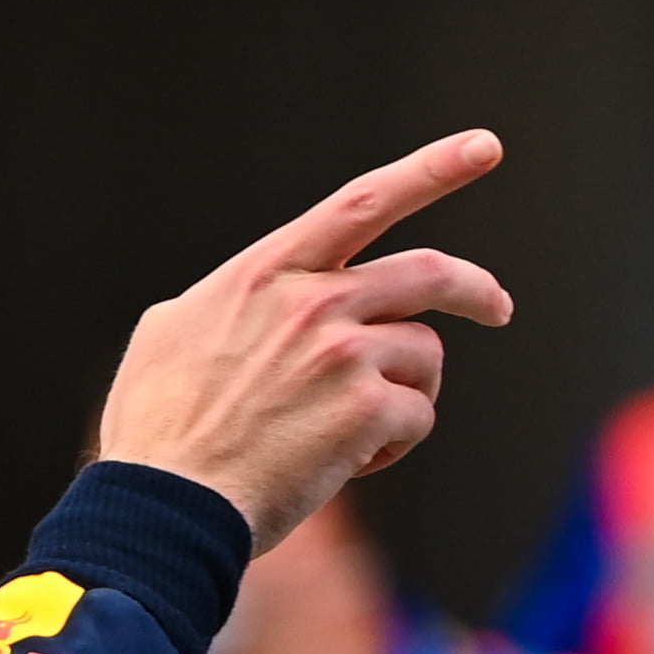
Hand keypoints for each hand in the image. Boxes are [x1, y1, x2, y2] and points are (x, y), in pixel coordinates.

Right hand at [95, 130, 513, 547]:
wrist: (164, 506)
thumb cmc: (155, 433)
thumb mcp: (167, 337)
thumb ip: (226, 302)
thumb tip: (249, 300)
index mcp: (266, 274)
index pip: (363, 203)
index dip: (431, 169)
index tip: (485, 147)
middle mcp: (313, 301)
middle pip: (430, 273)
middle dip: (476, 290)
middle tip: (498, 308)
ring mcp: (343, 353)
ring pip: (423, 355)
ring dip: (405, 394)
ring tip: (356, 435)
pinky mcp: (367, 409)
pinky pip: (417, 417)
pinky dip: (391, 446)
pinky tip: (343, 467)